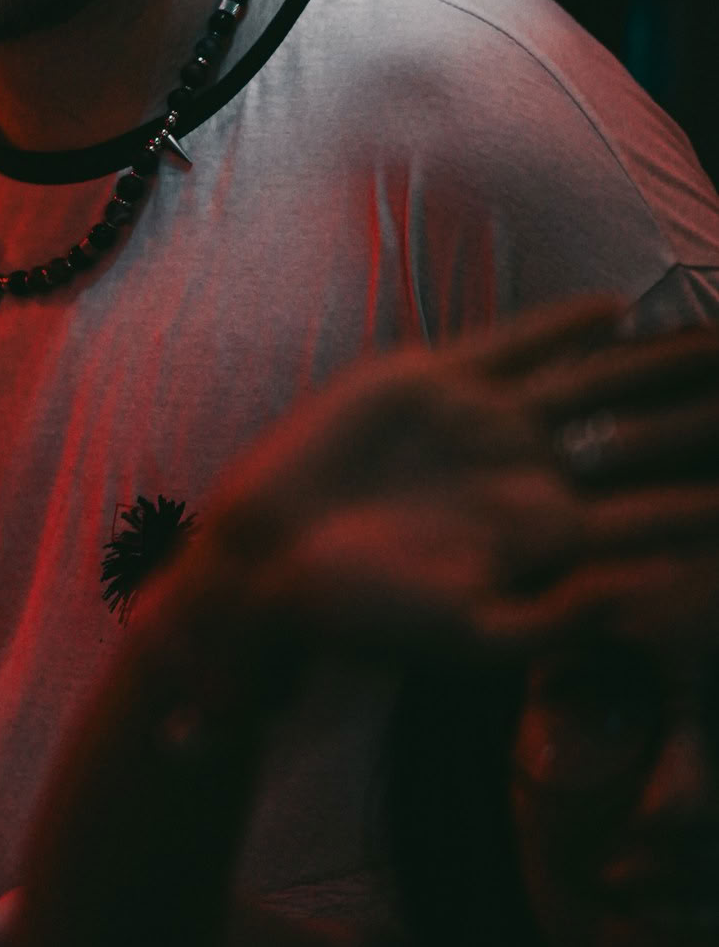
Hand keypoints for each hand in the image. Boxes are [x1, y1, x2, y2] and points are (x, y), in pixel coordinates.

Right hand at [203, 299, 718, 653]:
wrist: (272, 558)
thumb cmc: (371, 613)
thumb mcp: (478, 637)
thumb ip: (570, 620)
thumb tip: (662, 582)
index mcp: (551, 539)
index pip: (658, 511)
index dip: (714, 499)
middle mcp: (530, 474)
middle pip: (642, 434)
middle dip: (705, 415)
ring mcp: (488, 423)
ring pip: (595, 381)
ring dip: (657, 359)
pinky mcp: (437, 382)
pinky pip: (517, 344)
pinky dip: (566, 326)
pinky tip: (617, 309)